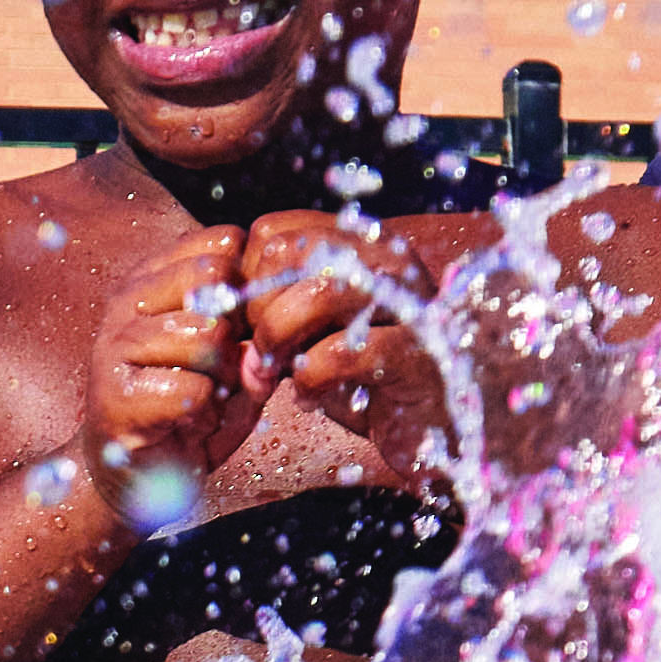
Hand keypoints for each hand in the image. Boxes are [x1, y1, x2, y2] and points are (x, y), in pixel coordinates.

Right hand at [74, 242, 265, 516]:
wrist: (138, 476)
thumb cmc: (191, 409)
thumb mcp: (236, 360)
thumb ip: (259, 334)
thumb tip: (267, 335)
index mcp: (156, 277)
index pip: (224, 243)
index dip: (252, 287)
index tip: (244, 328)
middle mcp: (129, 299)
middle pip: (216, 279)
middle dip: (238, 329)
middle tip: (221, 369)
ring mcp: (115, 343)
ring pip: (208, 335)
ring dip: (221, 378)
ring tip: (202, 398)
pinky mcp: (114, 394)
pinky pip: (195, 390)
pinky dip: (205, 415)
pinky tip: (186, 424)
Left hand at [217, 208, 452, 471]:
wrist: (440, 429)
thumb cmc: (370, 378)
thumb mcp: (316, 333)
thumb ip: (274, 310)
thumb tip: (220, 311)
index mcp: (360, 243)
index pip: (273, 232)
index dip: (247, 281)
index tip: (250, 324)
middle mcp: (387, 260)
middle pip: (286, 256)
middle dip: (257, 312)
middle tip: (262, 355)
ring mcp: (407, 303)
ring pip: (315, 293)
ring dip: (278, 341)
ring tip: (276, 373)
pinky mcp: (416, 354)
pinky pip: (340, 353)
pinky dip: (310, 380)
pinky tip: (312, 398)